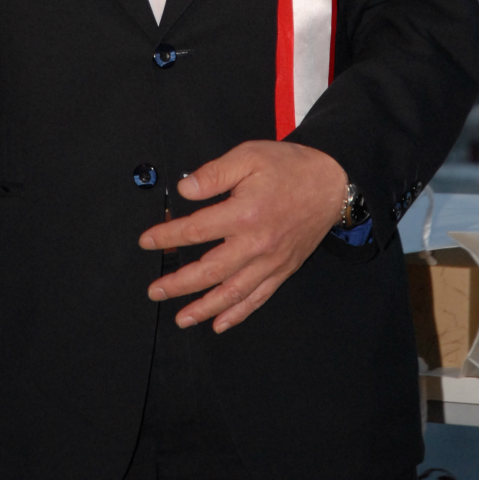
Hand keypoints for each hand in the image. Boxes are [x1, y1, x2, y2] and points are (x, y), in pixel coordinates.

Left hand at [138, 141, 346, 333]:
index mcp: (244, 214)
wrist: (331, 183)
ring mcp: (271, 262)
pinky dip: (238, 314)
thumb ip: (215, 173)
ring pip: (232, 292)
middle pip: (210, 270)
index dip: (168, 236)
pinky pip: (258, 298)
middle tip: (155, 291)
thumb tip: (185, 190)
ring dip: (204, 308)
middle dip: (179, 283)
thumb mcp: (249, 156)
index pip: (196, 230)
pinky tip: (220, 324)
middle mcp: (256, 244)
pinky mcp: (283, 270)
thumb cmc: (288, 166)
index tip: (147, 241)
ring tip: (181, 318)